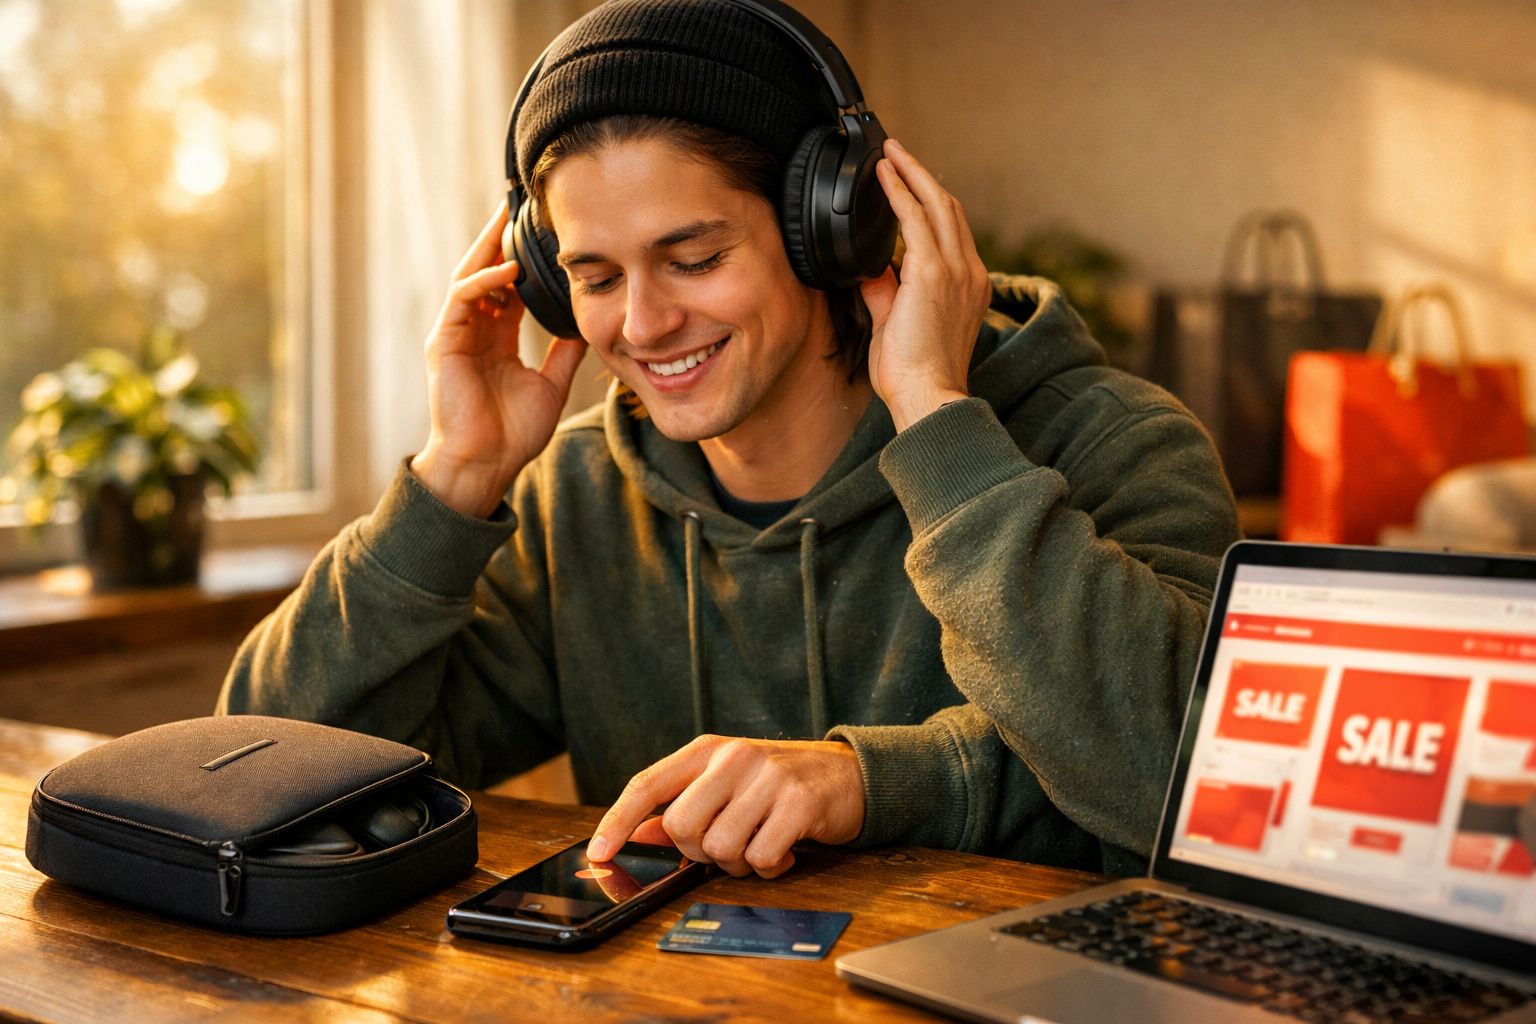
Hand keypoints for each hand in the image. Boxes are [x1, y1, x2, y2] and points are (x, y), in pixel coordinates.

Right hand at [410, 202, 586, 517]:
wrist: (485, 465)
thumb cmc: (512, 433)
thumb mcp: (551, 384)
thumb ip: (564, 352)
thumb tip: (587, 322)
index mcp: (496, 337)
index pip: (510, 285)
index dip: (526, 257)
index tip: (546, 231)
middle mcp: (473, 329)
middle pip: (486, 270)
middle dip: (500, 237)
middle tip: (520, 202)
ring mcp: (455, 333)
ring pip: (471, 275)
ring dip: (490, 246)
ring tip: (511, 217)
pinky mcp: (444, 341)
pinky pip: (463, 299)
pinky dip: (485, 281)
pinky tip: (510, 269)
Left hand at [587, 736, 865, 878]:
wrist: (849, 773)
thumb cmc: (778, 783)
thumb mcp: (727, 784)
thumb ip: (682, 805)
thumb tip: (636, 834)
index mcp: (708, 750)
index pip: (647, 783)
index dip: (617, 820)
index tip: (599, 852)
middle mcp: (734, 757)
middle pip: (681, 826)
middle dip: (699, 851)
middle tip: (729, 845)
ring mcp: (767, 777)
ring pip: (720, 847)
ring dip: (739, 863)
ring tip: (760, 845)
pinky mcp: (799, 802)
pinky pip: (761, 857)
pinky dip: (770, 867)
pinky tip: (786, 849)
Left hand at [860, 139, 990, 431]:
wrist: (928, 397)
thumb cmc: (915, 375)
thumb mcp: (898, 327)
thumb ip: (887, 294)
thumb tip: (871, 271)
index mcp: (970, 286)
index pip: (953, 232)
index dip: (932, 203)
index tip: (911, 184)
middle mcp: (969, 272)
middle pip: (949, 208)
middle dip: (923, 176)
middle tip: (898, 153)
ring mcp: (955, 269)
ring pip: (936, 204)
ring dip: (911, 173)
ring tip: (890, 153)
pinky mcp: (932, 272)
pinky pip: (914, 218)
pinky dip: (899, 191)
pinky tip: (883, 175)